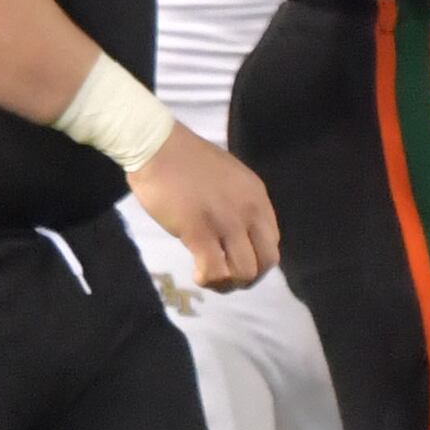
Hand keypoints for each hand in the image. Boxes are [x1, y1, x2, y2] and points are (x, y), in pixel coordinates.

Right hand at [131, 128, 278, 290]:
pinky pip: (215, 270)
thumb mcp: (230, 179)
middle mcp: (249, 212)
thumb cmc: (186, 161)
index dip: (257, 259)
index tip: (237, 261)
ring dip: (228, 282)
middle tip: (226, 277)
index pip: (272, 242)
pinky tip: (197, 274)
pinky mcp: (199, 232)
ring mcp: (226, 223)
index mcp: (257, 197)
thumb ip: (239, 204)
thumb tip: (238, 233)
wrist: (157, 147)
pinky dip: (209, 279)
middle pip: (266, 261)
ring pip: (244, 271)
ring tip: (209, 276)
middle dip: (248, 277)